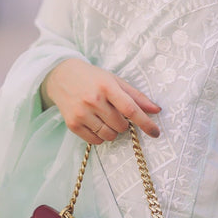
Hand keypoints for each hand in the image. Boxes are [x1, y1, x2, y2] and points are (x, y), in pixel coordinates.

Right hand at [41, 57, 161, 144]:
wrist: (62, 76)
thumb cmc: (93, 78)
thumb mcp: (115, 81)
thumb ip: (136, 96)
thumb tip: (156, 110)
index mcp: (107, 86)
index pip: (130, 109)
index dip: (146, 123)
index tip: (156, 132)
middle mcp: (93, 100)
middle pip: (121, 125)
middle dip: (124, 123)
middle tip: (116, 113)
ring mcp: (81, 113)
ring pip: (109, 135)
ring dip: (113, 131)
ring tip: (106, 118)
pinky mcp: (72, 124)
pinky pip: (95, 141)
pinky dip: (101, 136)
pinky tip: (97, 124)